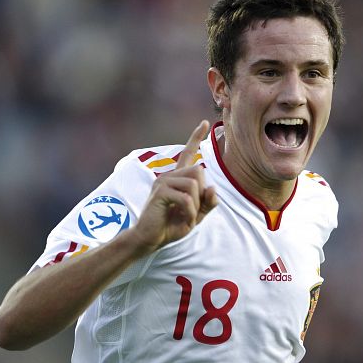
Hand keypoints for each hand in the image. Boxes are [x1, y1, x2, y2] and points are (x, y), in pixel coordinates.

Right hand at [130, 120, 217, 251]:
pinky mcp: (160, 192)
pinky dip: (190, 212)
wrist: (149, 239)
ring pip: (195, 185)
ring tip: (188, 218)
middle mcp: (169, 176)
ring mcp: (163, 182)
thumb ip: (207, 203)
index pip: (188, 153)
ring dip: (196, 206)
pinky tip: (185, 220)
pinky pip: (186, 198)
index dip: (196, 138)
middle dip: (202, 193)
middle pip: (200, 170)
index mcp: (177, 178)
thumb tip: (212, 187)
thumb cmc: (171, 226)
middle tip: (194, 211)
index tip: (205, 123)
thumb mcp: (196, 215)